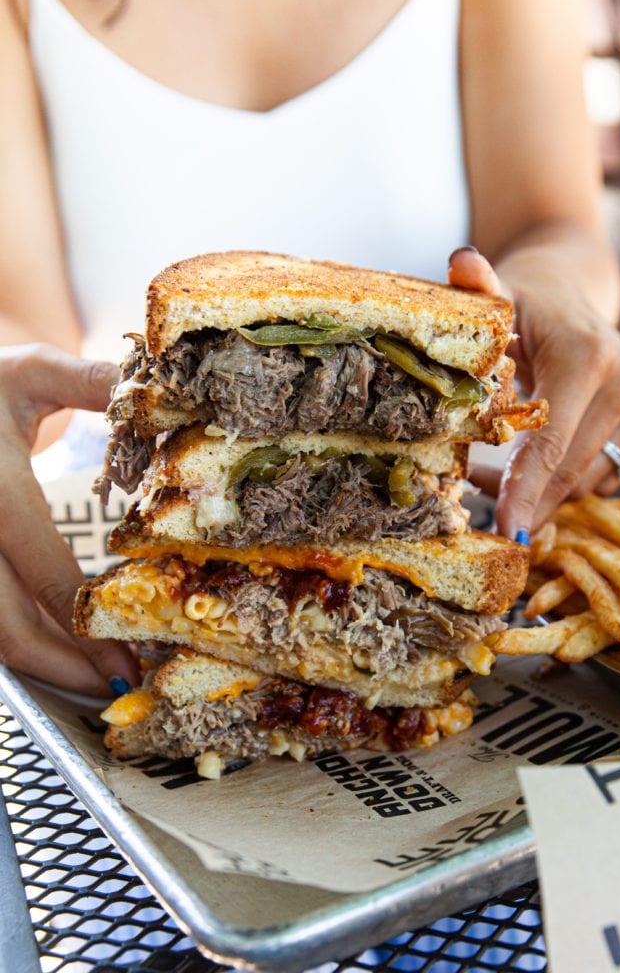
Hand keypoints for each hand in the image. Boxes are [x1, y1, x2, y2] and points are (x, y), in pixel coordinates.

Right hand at [0, 344, 139, 694]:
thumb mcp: (30, 373)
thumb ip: (94, 385)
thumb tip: (165, 396)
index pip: (45, 574)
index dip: (87, 627)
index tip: (129, 658)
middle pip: (7, 627)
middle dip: (66, 667)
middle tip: (117, 686)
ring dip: (37, 665)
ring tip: (90, 679)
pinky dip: (12, 640)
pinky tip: (49, 648)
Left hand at [448, 247, 619, 537]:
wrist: (572, 292)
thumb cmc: (524, 301)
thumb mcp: (498, 295)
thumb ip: (479, 288)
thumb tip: (462, 262)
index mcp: (588, 355)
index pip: (551, 442)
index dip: (525, 491)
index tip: (506, 531)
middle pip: (573, 469)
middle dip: (529, 497)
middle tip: (483, 500)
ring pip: (592, 480)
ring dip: (547, 490)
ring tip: (501, 470)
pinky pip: (609, 474)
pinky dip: (570, 480)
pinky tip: (539, 461)